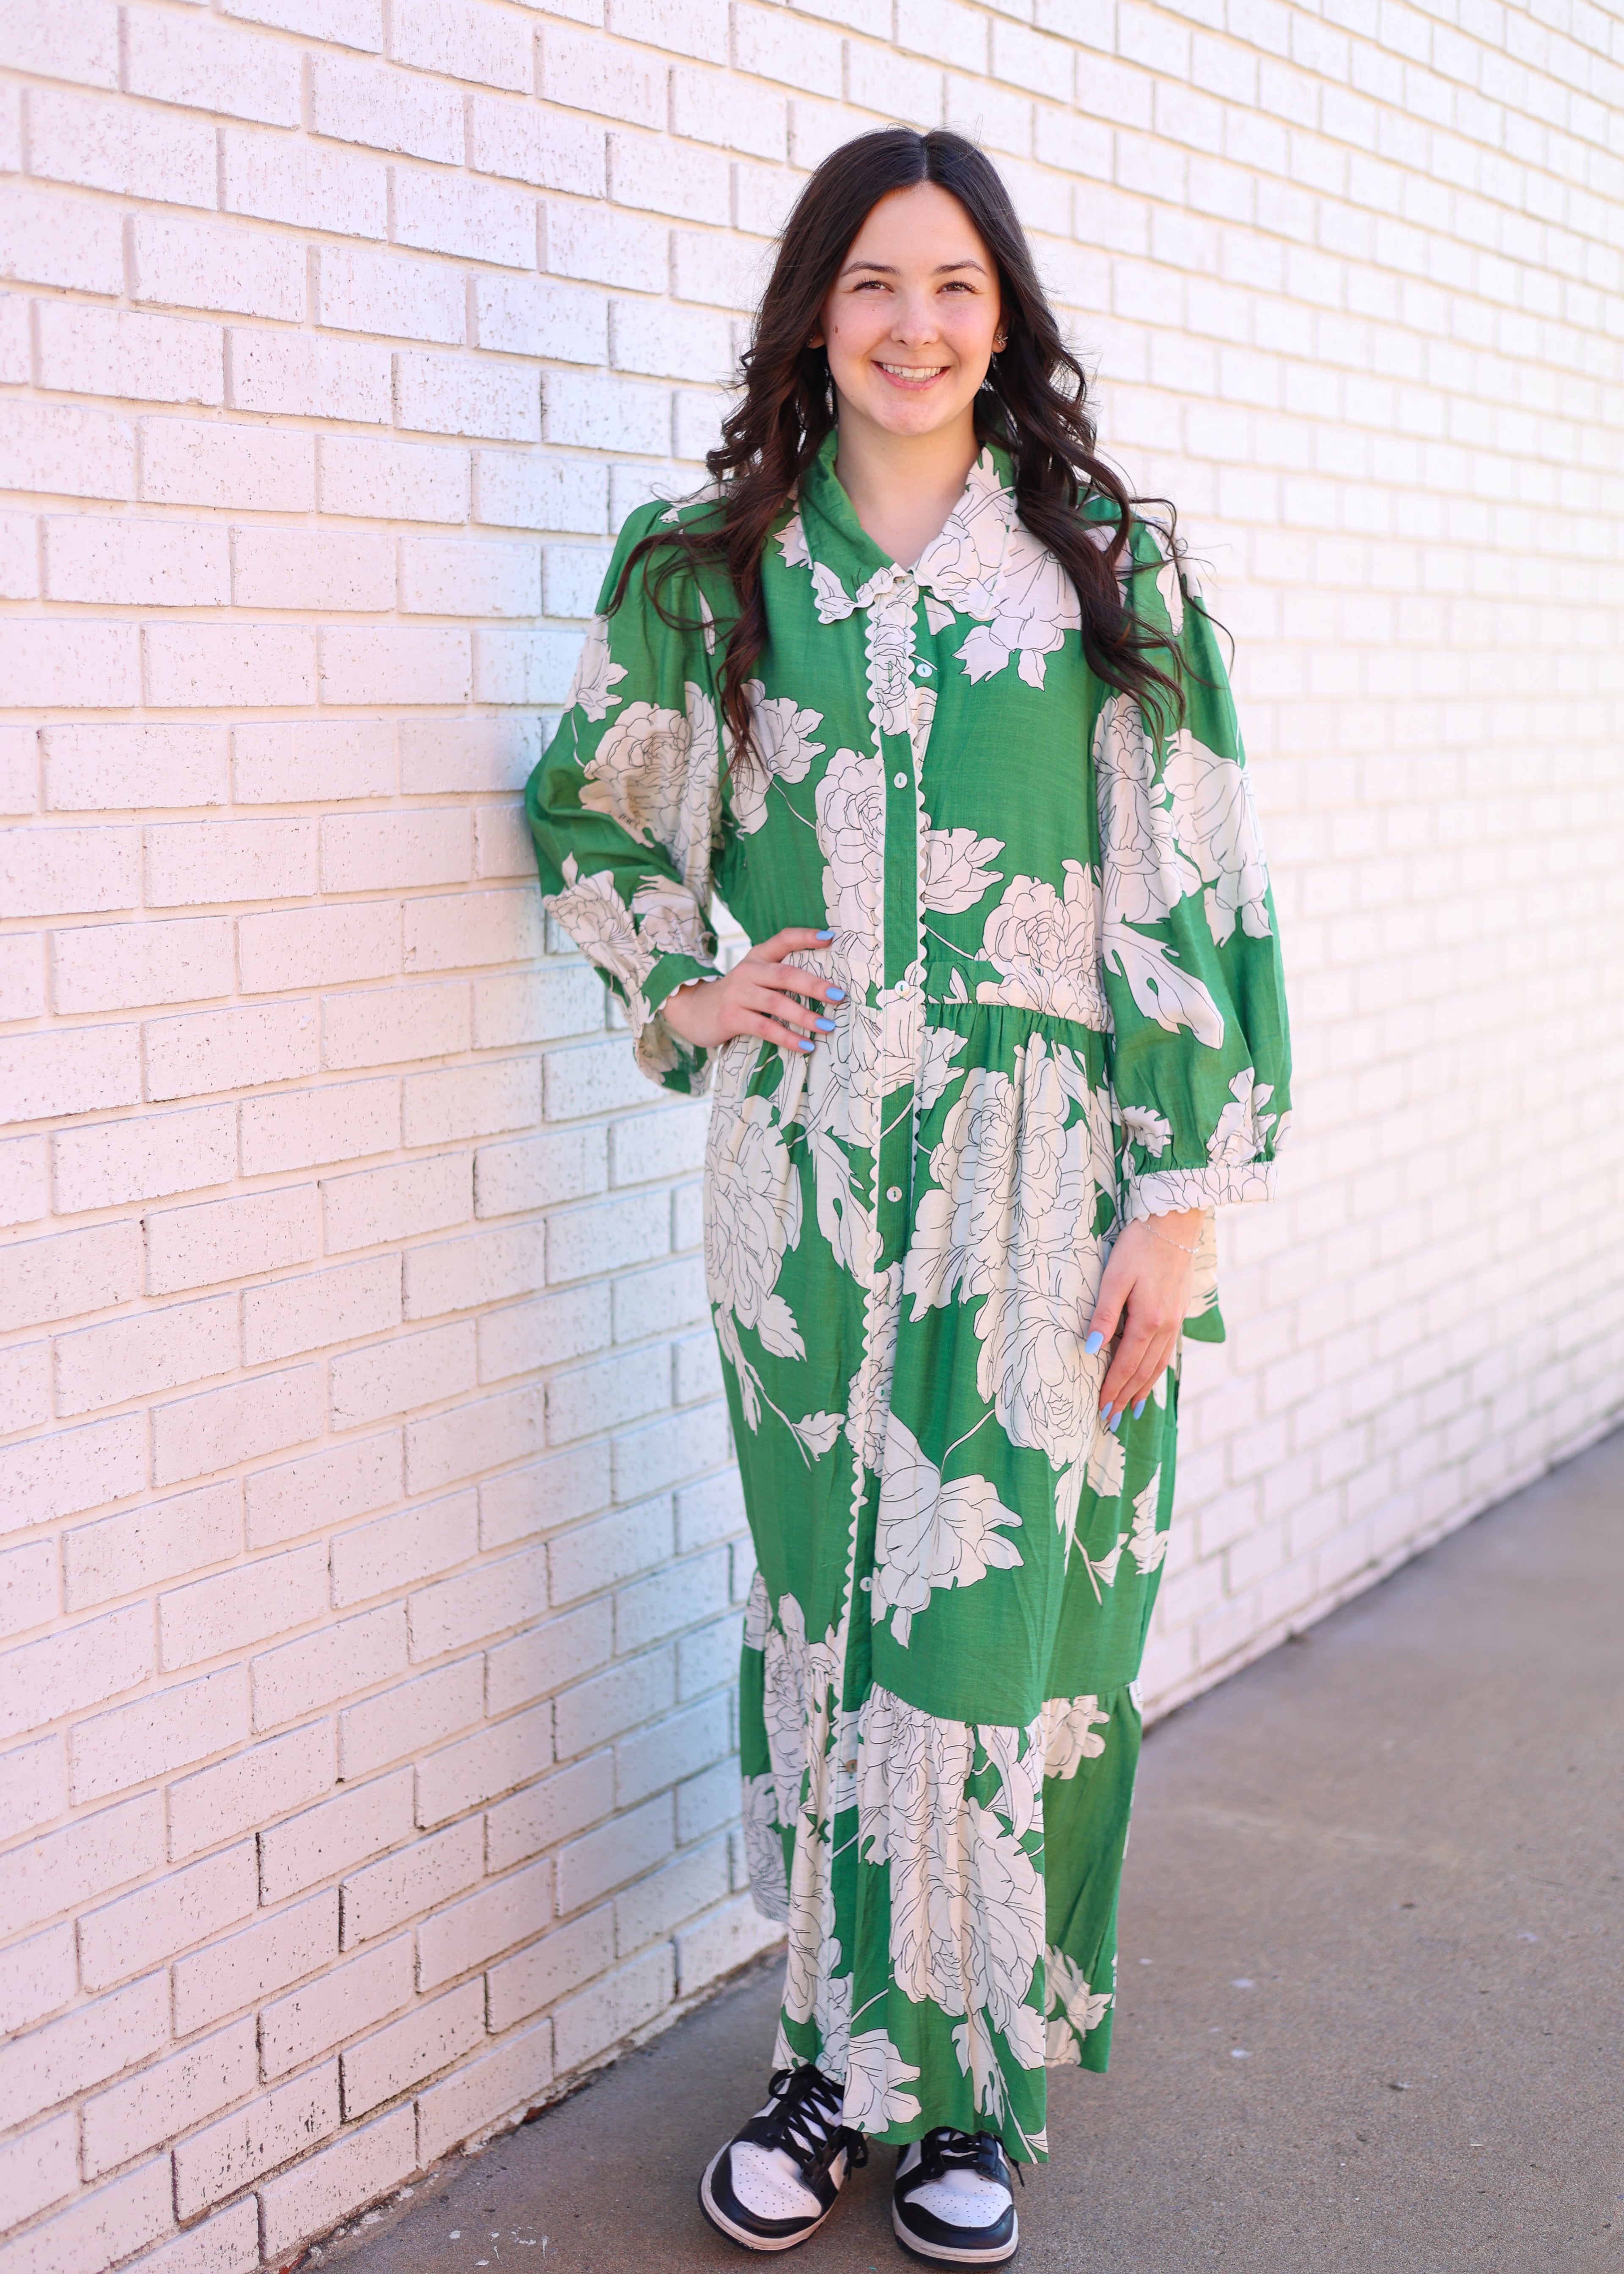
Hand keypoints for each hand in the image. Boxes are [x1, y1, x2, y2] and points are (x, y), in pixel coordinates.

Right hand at [660, 925, 843, 1053]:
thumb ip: (781, 976)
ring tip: (828, 1027)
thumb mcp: (755, 978)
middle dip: (815, 985)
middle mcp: (748, 970)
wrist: (693, 1011)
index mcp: (758, 956)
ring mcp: (737, 993)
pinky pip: (765, 1027)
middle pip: (785, 974)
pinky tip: (806, 1046)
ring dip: (805, 1016)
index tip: (831, 938)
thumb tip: (828, 987)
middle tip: (839, 996)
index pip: (783, 939)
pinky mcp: (731, 1016)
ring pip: (776, 1002)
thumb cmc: (737, 996)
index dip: (806, 936)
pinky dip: (788, 1038)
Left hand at [1084, 1209, 1203, 1428]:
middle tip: (1111, 1418)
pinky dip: (1157, 1370)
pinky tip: (1151, 1376)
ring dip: (1143, 1389)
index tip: (1100, 1409)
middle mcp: (1166, 1326)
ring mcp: (1176, 1320)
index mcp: (1148, 1320)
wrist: (1174, 1221)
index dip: (1112, 1389)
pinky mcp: (1179, 1311)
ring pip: (1158, 1364)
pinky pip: (1167, 1351)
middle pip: (1143, 1371)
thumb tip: (1090, 1349)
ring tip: (1131, 1408)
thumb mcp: (1114, 1277)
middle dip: (1126, 1397)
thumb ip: (1103, 1314)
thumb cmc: (1138, 1245)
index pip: (1126, 1365)